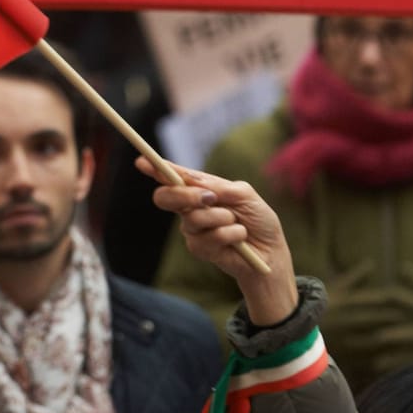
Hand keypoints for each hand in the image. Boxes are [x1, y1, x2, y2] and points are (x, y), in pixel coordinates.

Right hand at [141, 157, 298, 325]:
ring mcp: (193, 229)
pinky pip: (209, 237)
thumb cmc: (259, 220)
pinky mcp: (199, 249)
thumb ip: (219, 187)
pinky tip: (239, 239)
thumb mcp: (244, 194)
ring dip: (222, 218)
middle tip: (209, 198)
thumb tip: (193, 182)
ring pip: (192, 218)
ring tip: (238, 223)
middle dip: (184, 194)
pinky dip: (231, 234)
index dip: (156, 169)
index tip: (142, 162)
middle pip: (165, 197)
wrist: (270, 250)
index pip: (174, 177)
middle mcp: (191, 207)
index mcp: (201, 189)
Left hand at [332, 263, 412, 375]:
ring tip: (369, 360)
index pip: (402, 300)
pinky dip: (401, 372)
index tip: (360, 300)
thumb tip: (402, 266)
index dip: (380, 299)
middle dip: (384, 332)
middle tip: (359, 334)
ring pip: (410, 353)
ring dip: (390, 357)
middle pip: (405, 329)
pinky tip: (386, 376)